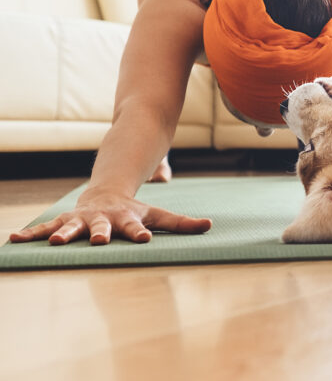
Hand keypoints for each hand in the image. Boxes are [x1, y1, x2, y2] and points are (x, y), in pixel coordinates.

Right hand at [7, 188, 211, 245]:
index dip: (140, 232)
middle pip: (102, 228)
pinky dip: (30, 233)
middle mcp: (103, 219)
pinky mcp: (65, 221)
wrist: (107, 192)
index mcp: (127, 219)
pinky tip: (13, 239)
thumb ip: (182, 223)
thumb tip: (210, 225)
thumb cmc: (135, 211)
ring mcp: (83, 220)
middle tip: (98, 241)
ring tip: (52, 241)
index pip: (137, 227)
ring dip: (63, 234)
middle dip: (99, 234)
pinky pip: (45, 227)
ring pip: (71, 228)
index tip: (143, 239)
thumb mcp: (159, 215)